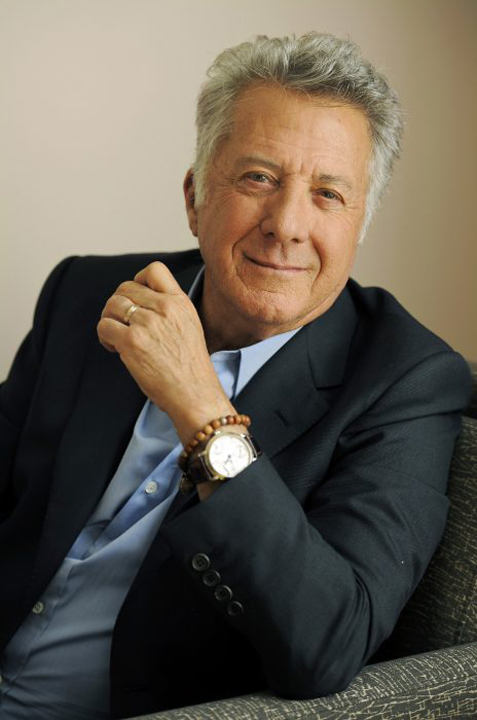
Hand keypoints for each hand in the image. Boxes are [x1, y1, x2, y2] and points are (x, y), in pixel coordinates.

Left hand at [97, 262, 235, 444]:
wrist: (195, 394)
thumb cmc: (191, 368)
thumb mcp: (190, 326)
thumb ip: (169, 310)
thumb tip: (138, 302)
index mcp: (180, 302)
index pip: (154, 270)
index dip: (138, 281)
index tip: (136, 299)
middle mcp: (164, 308)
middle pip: (124, 288)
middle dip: (118, 305)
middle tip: (123, 325)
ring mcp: (147, 324)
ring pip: (111, 305)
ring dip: (109, 320)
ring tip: (118, 339)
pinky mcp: (132, 342)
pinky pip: (104, 326)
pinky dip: (104, 337)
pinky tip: (116, 349)